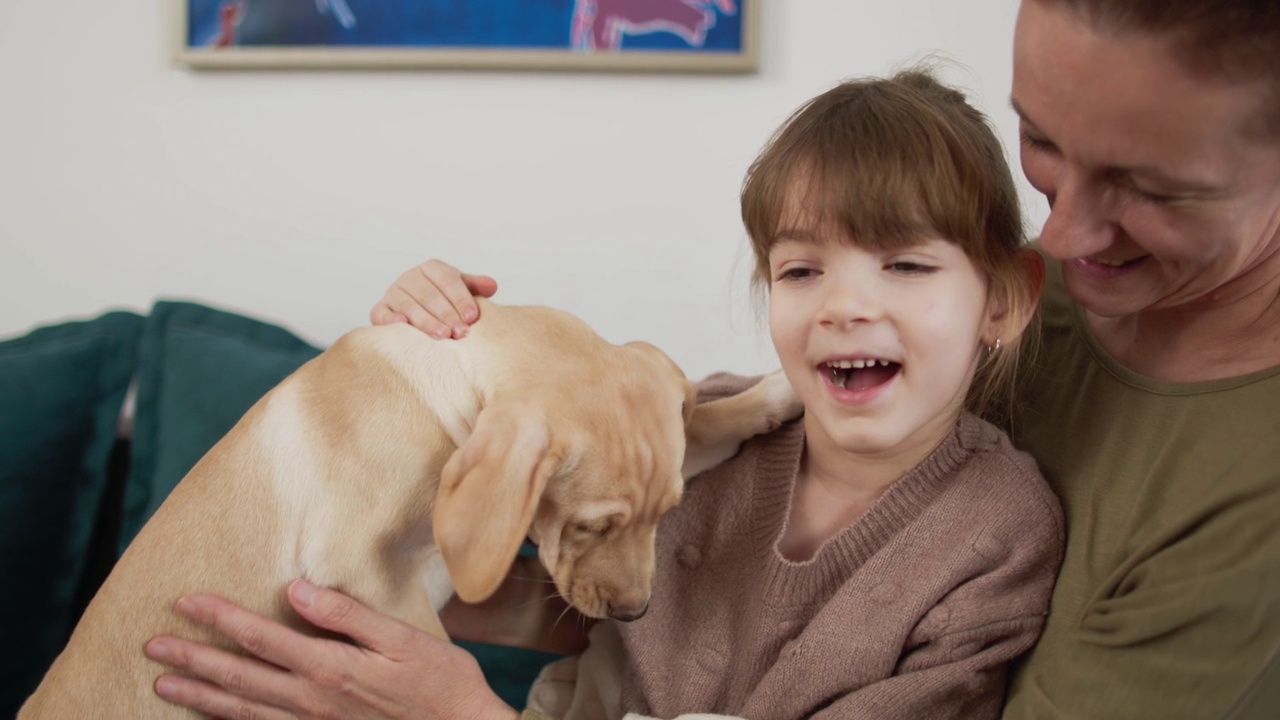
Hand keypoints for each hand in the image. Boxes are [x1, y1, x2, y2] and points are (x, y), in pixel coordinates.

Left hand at [146, 579, 518, 719]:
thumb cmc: (440, 683)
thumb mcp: (401, 639)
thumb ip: (347, 615)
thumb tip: (297, 590)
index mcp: (329, 667)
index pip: (260, 637)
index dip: (220, 618)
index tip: (185, 601)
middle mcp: (310, 701)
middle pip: (238, 676)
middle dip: (192, 659)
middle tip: (152, 646)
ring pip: (241, 711)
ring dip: (199, 696)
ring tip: (164, 684)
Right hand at [371, 259, 498, 338]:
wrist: (417, 311)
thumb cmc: (443, 301)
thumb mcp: (460, 291)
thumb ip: (474, 287)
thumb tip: (492, 286)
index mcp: (431, 269)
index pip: (447, 279)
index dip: (460, 298)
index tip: (473, 316)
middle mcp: (410, 278)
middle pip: (429, 294)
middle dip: (447, 314)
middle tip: (461, 332)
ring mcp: (393, 293)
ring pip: (408, 305)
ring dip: (426, 321)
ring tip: (442, 335)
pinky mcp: (380, 309)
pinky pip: (381, 313)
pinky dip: (390, 319)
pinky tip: (403, 325)